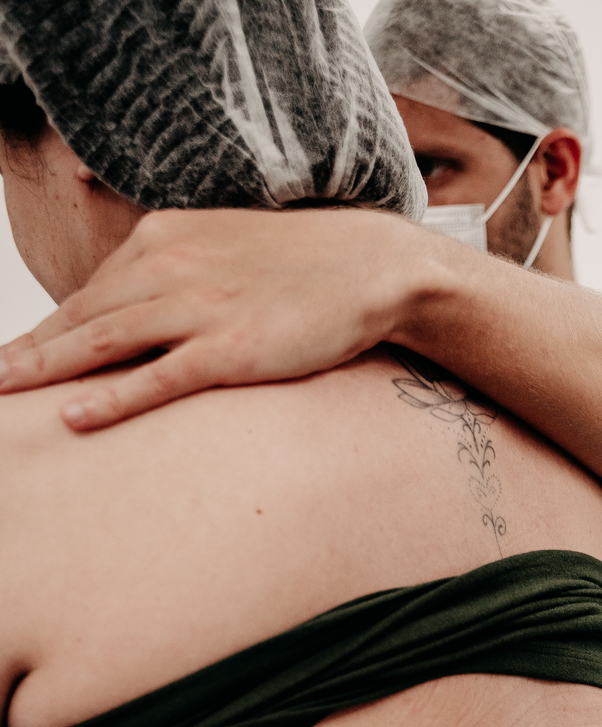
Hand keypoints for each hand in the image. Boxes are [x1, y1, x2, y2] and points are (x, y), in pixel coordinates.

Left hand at [0, 208, 412, 429]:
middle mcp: (170, 268)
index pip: (90, 293)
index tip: (10, 356)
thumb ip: (178, 273)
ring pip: (103, 344)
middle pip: (80, 318)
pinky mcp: (231, 350)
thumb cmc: (304, 268)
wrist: (371, 266)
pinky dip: (113, 399)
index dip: (43, 329)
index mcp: (164, 239)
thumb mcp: (225, 251)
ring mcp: (199, 309)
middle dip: (27, 351)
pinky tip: (73, 418)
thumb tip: (143, 310)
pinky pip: (159, 379)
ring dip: (46, 371)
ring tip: (4, 393)